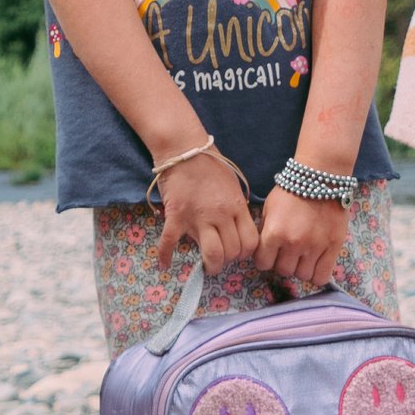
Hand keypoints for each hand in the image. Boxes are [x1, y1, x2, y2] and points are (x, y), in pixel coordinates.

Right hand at [154, 152, 257, 271]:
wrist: (184, 149)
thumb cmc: (210, 165)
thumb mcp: (233, 186)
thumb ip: (237, 208)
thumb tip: (236, 229)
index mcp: (236, 206)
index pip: (249, 242)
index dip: (245, 253)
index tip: (237, 252)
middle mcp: (220, 214)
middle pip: (232, 251)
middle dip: (228, 259)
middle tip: (221, 257)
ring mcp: (198, 217)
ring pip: (212, 254)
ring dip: (211, 264)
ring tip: (207, 265)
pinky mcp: (176, 216)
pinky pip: (170, 242)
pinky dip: (165, 255)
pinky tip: (165, 264)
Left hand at [255, 188, 351, 287]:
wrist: (321, 177)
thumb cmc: (292, 190)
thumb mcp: (269, 207)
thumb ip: (265, 231)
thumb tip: (262, 251)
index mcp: (274, 232)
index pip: (263, 264)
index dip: (265, 259)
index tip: (270, 253)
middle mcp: (293, 243)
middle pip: (283, 271)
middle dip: (283, 263)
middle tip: (288, 252)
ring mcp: (315, 247)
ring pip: (302, 276)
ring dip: (301, 268)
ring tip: (303, 255)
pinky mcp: (333, 247)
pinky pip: (322, 276)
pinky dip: (317, 273)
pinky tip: (315, 263)